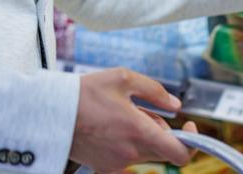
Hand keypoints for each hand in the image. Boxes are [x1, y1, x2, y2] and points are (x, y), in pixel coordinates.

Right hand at [70, 68, 195, 172]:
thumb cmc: (85, 93)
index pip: (180, 153)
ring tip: (119, 116)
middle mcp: (130, 153)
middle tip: (141, 110)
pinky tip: (110, 129)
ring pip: (144, 153)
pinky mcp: (103, 168)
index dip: (192, 142)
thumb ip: (155, 91)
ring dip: (142, 137)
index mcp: (139, 132)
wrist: (50, 112)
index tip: (188, 126)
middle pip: (161, 149)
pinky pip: (126, 159)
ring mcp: (116, 164)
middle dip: (160, 131)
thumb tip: (176, 105)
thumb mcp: (123, 78)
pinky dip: (126, 145)